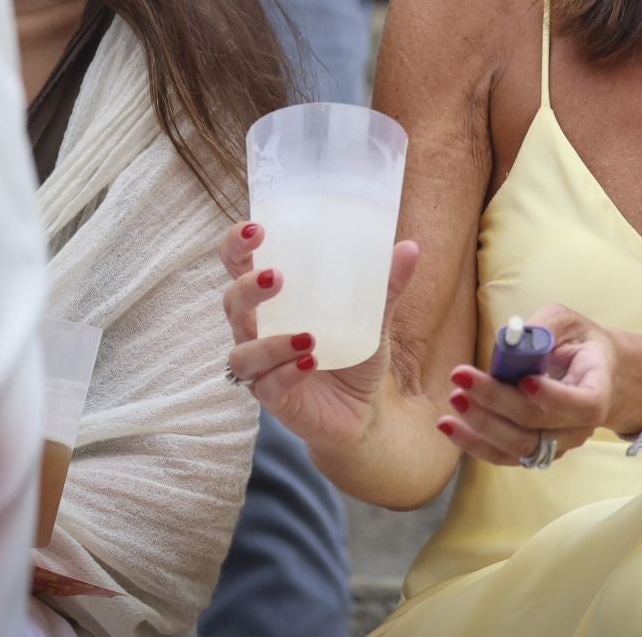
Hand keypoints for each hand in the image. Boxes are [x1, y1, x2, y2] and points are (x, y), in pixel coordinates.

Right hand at [219, 222, 420, 453]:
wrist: (363, 412)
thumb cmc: (354, 355)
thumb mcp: (374, 318)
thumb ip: (386, 286)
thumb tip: (410, 248)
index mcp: (274, 302)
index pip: (238, 267)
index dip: (235, 246)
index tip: (255, 229)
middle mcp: (258, 331)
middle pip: (232, 304)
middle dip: (247, 288)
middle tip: (277, 277)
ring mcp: (262, 368)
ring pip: (242, 353)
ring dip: (269, 342)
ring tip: (308, 335)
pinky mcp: (274, 400)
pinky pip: (267, 387)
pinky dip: (287, 372)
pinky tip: (310, 362)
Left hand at [438, 304, 641, 468]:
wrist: (596, 376)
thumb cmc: (579, 344)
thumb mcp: (568, 322)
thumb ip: (544, 326)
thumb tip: (512, 337)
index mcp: (598, 389)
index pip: (583, 404)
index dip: (554, 397)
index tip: (524, 381)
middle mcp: (580, 426)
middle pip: (538, 424)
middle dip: (497, 402)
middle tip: (463, 379)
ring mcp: (559, 444)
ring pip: (519, 446)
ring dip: (482, 426)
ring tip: (455, 399)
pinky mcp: (535, 452)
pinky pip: (504, 455)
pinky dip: (475, 443)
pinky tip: (450, 426)